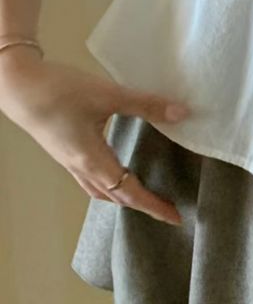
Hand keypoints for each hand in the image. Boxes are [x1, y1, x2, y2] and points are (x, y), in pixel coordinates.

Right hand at [0, 46, 191, 224]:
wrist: (19, 86)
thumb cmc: (61, 92)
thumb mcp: (108, 95)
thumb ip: (145, 105)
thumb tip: (182, 114)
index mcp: (93, 160)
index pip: (130, 192)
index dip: (153, 206)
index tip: (175, 217)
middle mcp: (80, 166)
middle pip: (116, 196)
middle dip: (142, 205)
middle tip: (166, 209)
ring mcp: (69, 160)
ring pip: (100, 189)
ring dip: (123, 196)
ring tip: (144, 195)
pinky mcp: (64, 150)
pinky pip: (90, 178)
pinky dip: (108, 184)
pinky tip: (114, 169)